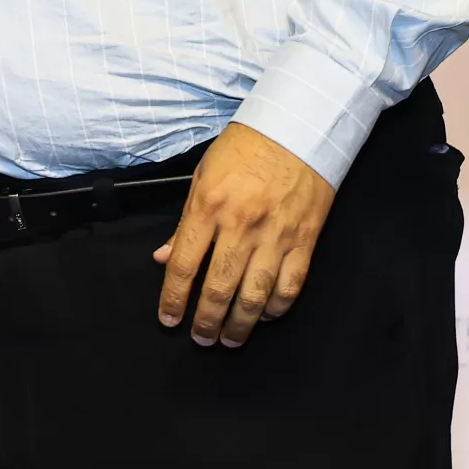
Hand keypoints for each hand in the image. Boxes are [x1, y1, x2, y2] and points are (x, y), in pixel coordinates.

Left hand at [154, 123, 335, 346]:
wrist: (298, 128)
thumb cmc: (244, 148)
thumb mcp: (203, 175)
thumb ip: (184, 221)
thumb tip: (163, 259)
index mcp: (209, 207)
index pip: (184, 264)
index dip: (173, 298)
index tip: (168, 319)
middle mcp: (241, 226)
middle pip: (219, 288)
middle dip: (206, 322)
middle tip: (200, 339)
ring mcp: (276, 236)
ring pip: (255, 296)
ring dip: (240, 325)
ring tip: (230, 340)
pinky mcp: (305, 241)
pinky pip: (290, 286)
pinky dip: (276, 308)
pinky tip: (264, 315)